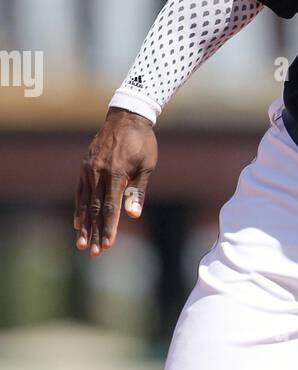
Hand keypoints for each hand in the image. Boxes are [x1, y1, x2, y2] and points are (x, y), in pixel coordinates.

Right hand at [73, 108, 156, 256]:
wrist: (126, 117)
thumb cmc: (142, 143)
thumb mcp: (147, 166)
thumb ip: (137, 191)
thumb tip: (132, 215)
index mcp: (115, 173)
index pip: (110, 207)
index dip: (109, 228)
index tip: (108, 245)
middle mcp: (98, 172)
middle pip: (95, 209)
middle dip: (95, 232)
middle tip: (93, 253)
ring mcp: (89, 169)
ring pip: (85, 202)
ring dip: (84, 225)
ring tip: (81, 243)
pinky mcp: (85, 166)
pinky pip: (80, 191)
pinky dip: (79, 208)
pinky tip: (78, 222)